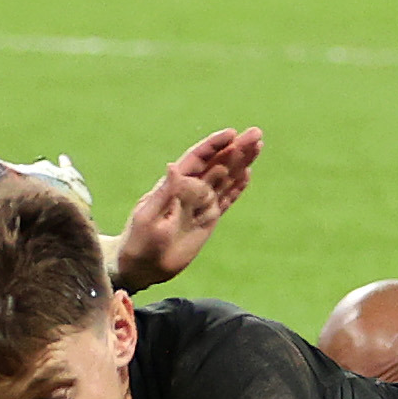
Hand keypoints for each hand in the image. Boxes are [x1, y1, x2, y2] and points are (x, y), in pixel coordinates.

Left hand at [114, 124, 261, 291]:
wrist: (142, 265)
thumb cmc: (139, 241)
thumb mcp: (149, 216)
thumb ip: (165, 193)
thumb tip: (173, 166)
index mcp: (174, 185)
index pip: (197, 159)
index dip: (214, 145)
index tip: (232, 133)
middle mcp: (190, 191)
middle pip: (217, 164)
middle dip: (236, 148)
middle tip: (256, 133)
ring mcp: (200, 205)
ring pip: (225, 179)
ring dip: (241, 163)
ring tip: (258, 145)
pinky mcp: (207, 220)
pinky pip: (225, 200)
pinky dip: (237, 188)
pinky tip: (247, 174)